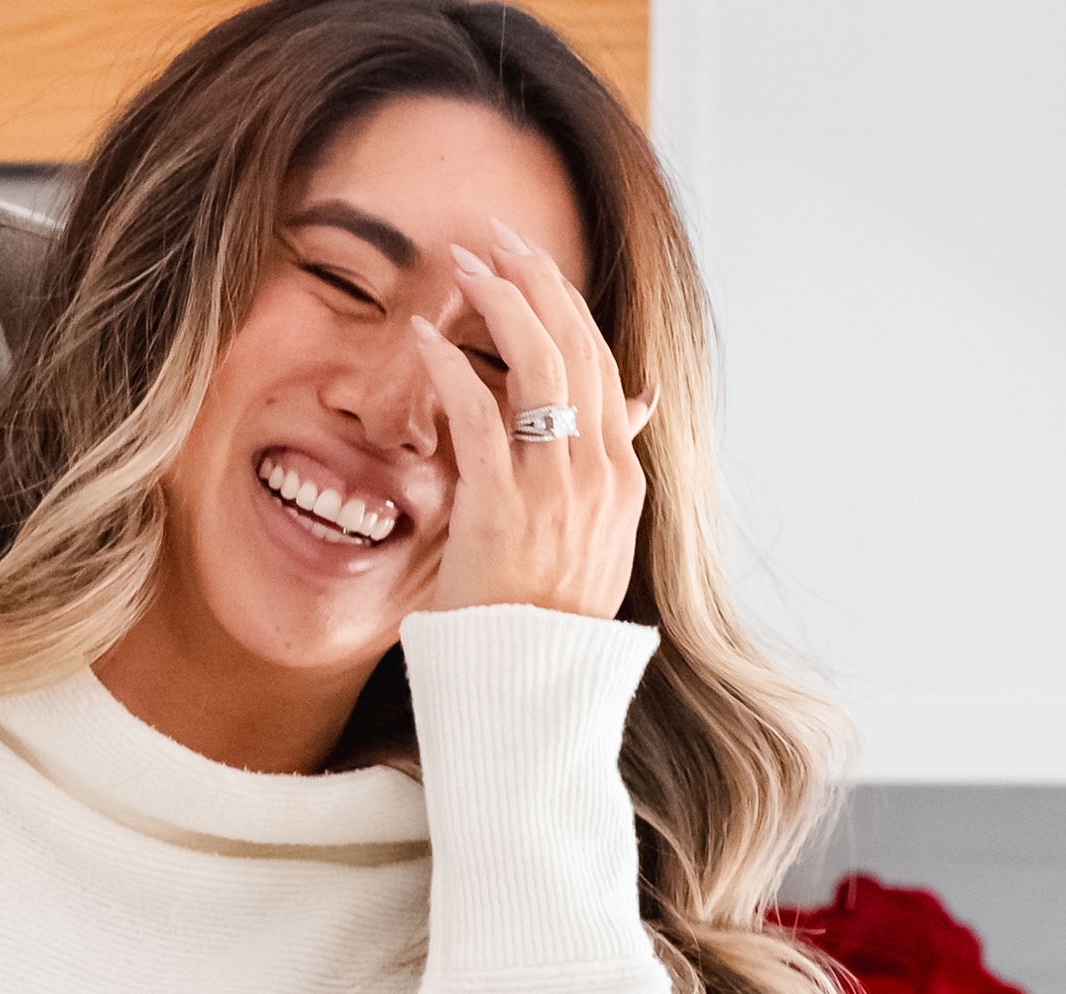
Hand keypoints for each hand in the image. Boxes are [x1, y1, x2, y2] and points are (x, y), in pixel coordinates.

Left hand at [405, 218, 655, 619]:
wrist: (530, 685)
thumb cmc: (547, 617)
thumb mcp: (600, 536)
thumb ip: (615, 463)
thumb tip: (642, 405)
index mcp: (620, 475)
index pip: (602, 364)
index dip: (566, 306)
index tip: (532, 265)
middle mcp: (599, 472)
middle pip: (578, 348)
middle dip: (538, 282)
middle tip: (496, 237)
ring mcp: (556, 488)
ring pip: (540, 367)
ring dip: (501, 304)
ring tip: (465, 265)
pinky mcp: (505, 506)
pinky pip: (481, 416)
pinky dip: (451, 367)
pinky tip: (424, 336)